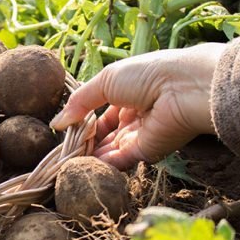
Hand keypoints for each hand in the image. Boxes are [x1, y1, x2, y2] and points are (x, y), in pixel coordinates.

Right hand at [50, 43, 225, 169]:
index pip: (98, 115)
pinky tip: (81, 164)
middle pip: (102, 135)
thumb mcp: (105, 81)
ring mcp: (139, 136)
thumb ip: (80, 102)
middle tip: (62, 149)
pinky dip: (101, 164)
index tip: (63, 130)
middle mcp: (132, 117)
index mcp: (125, 94)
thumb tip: (57, 123)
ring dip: (88, 155)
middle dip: (83, 142)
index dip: (80, 122)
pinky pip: (120, 161)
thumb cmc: (146, 75)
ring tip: (66, 159)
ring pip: (108, 150)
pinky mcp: (146, 152)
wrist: (182, 88)